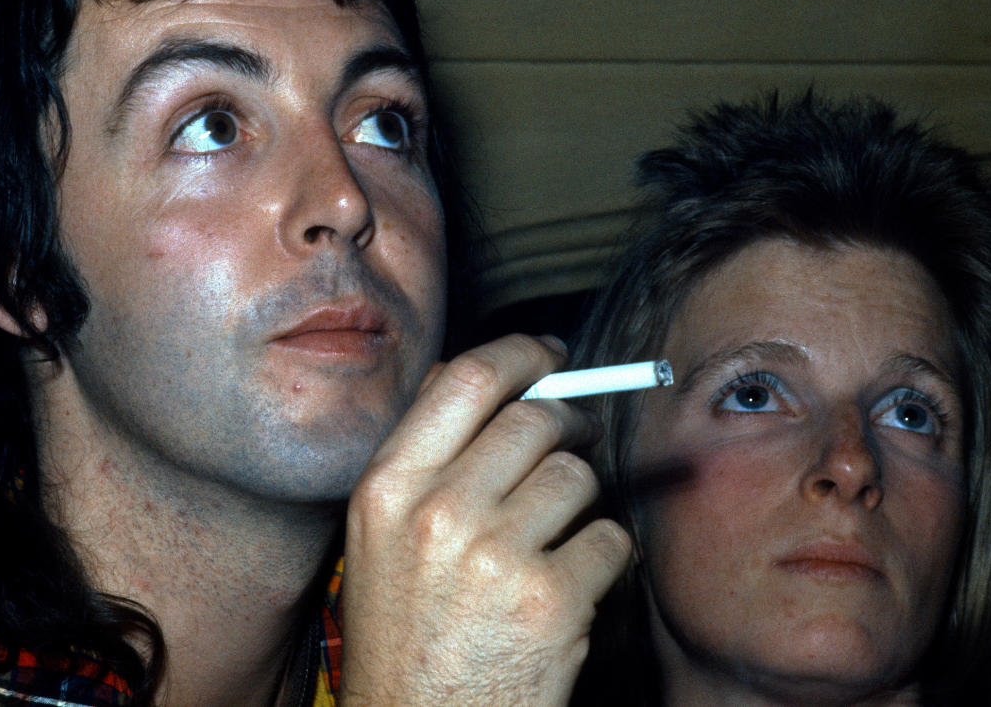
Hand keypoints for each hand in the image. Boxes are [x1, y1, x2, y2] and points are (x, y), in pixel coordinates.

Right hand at [339, 334, 631, 705]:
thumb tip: (473, 376)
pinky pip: (609, 539)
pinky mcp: (551, 600)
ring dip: (583, 499)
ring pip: (579, 477)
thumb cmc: (406, 636)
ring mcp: (495, 556)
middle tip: (579, 435)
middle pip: (536, 418)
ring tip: (559, 534)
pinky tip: (571, 585)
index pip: (467, 379)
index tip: (548, 354)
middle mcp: (437, 513)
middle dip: (570, 420)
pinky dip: (603, 558)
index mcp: (388, 488)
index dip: (520, 354)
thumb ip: (423, 457)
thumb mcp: (380, 539)